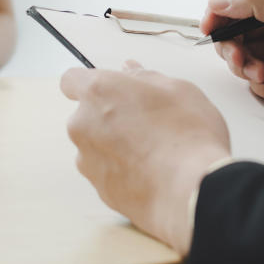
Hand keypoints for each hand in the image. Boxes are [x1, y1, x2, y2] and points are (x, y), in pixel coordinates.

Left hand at [61, 61, 230, 255]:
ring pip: (96, 145)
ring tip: (154, 151)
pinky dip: (123, 170)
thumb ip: (145, 77)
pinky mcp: (100, 189)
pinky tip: (152, 172)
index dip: (91, 85)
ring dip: (115, 145)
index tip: (110, 90)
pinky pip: (107, 172)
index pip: (72, 80)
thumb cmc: (188, 137)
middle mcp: (83, 125)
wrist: (192, 192)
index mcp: (99, 92)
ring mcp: (88, 160)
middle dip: (110, 116)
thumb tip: (130, 71)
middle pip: (86, 115)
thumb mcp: (178, 89)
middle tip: (146, 121)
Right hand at [202, 0, 263, 139]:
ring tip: (263, 76)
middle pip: (239, 26)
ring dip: (247, 67)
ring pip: (246, 54)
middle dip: (233, 44)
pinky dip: (262, 85)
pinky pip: (260, 79)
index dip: (221, 9)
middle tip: (240, 59)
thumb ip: (258, 3)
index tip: (209, 27)